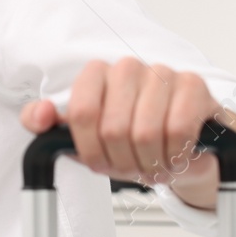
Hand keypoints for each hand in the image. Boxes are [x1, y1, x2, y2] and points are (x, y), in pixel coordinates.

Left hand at [19, 58, 235, 207]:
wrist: (181, 147)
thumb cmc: (128, 142)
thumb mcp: (82, 139)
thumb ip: (48, 127)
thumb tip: (42, 114)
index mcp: (96, 75)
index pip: (81, 113)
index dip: (90, 149)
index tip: (100, 163)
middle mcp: (127, 68)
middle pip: (113, 129)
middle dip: (122, 162)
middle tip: (132, 168)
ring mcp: (162, 73)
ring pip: (146, 133)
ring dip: (150, 163)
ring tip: (153, 166)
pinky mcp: (194, 85)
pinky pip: (178, 130)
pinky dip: (175, 155)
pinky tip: (174, 158)